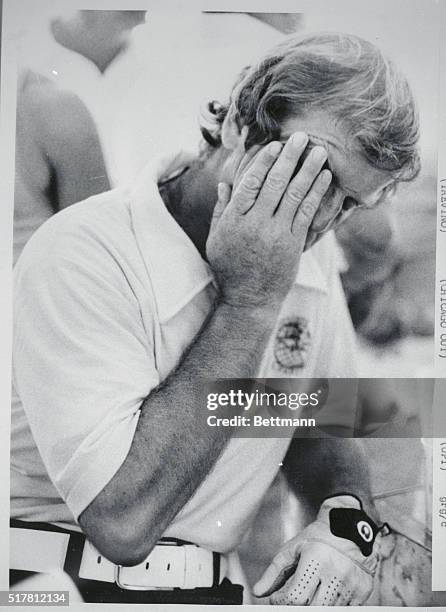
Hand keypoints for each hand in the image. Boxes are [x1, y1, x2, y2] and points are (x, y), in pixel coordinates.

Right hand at [206, 132, 331, 310]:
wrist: (249, 299)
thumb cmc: (229, 268)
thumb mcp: (216, 239)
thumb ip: (222, 210)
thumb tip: (225, 184)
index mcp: (234, 219)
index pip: (250, 182)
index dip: (263, 162)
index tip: (274, 145)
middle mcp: (256, 223)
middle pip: (275, 183)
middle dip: (289, 157)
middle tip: (300, 137)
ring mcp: (276, 233)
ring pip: (295, 194)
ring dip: (308, 170)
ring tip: (319, 151)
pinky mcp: (293, 244)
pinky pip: (307, 213)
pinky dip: (316, 193)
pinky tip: (324, 178)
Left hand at [253, 496, 380, 605]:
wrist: (352, 527)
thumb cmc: (318, 538)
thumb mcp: (293, 549)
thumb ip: (275, 572)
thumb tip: (257, 592)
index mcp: (316, 559)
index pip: (295, 597)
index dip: (282, 601)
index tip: (279, 598)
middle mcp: (336, 572)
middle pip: (312, 608)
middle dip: (298, 606)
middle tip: (293, 598)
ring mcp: (352, 584)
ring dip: (315, 606)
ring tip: (309, 594)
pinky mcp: (364, 592)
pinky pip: (345, 611)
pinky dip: (332, 607)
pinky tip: (324, 596)